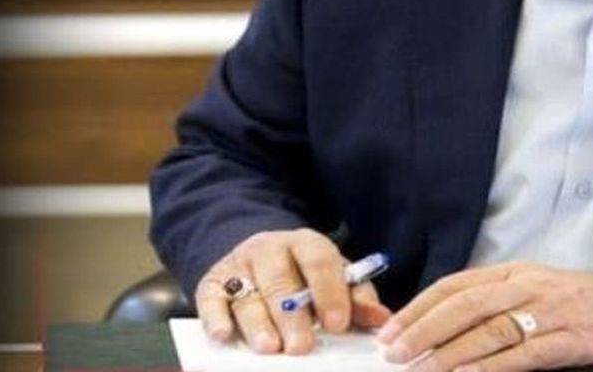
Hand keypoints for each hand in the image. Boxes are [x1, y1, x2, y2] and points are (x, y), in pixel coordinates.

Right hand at [194, 228, 390, 353]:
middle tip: (301, 346)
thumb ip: (356, 298)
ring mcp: (239, 265)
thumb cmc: (304, 275)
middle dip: (292, 314)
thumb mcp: (333, 278)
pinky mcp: (212, 283)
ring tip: (269, 348)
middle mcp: (270, 249)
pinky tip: (223, 336)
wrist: (258, 257)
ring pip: (247, 293)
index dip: (329, 291)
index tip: (338, 323)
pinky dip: (215, 318)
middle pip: (280, 279)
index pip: (320, 260)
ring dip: (258, 323)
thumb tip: (381, 319)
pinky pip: (211, 299)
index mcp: (306, 243)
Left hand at [375, 262, 592, 371]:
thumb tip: (440, 324)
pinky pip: (522, 355)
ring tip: (421, 368)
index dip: (420, 306)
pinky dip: (490, 367)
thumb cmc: (581, 303)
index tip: (391, 330)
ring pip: (490, 329)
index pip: (457, 284)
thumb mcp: (535, 290)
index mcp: (516, 271)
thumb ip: (494, 300)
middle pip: (467, 304)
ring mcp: (550, 312)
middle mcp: (529, 286)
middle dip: (425, 328)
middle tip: (395, 352)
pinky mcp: (569, 339)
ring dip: (450, 352)